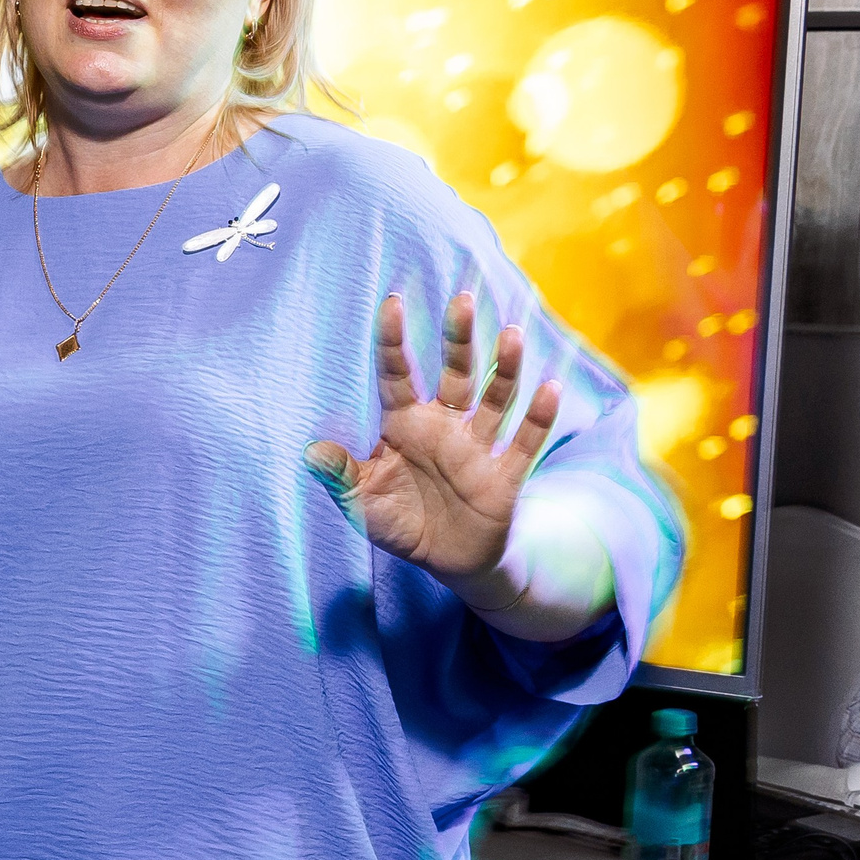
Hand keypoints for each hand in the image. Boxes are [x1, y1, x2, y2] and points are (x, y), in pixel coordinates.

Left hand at [305, 291, 559, 597]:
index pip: (397, 374)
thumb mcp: (361, 503)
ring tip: (511, 334)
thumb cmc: (400, 522)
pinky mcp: (504, 476)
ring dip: (504, 369)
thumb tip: (310, 451)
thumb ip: (340, 476)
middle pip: (454, 373)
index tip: (392, 302)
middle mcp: (443, 426)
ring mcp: (477, 447)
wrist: (448, 561)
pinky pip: (524, 443)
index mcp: (404, 425)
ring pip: (494, 399)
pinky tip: (549, 388)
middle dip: (459, 338)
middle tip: (462, 298)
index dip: (394, 340)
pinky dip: (538, 418)